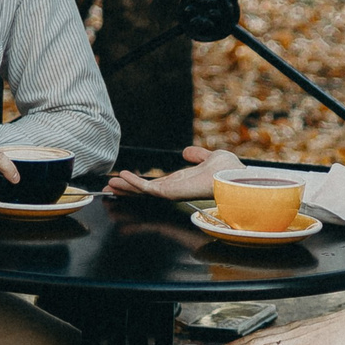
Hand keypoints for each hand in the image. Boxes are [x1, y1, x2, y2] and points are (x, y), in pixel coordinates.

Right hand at [106, 143, 241, 201]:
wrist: (234, 176)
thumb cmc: (228, 171)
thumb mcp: (209, 158)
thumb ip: (197, 156)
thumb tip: (186, 152)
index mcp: (181, 182)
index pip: (155, 184)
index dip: (139, 183)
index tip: (124, 180)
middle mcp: (174, 189)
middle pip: (145, 190)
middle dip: (127, 189)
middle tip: (109, 188)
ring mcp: (172, 192)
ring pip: (143, 191)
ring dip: (126, 187)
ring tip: (111, 185)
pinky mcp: (172, 192)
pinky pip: (149, 188)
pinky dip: (135, 183)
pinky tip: (124, 177)